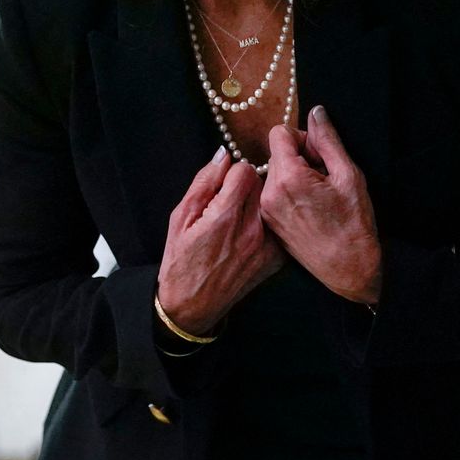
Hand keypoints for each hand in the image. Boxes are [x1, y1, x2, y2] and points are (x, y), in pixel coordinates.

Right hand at [156, 147, 284, 336]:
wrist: (194, 305)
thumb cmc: (181, 261)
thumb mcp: (180, 217)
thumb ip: (204, 182)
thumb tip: (223, 155)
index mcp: (224, 217)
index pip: (245, 170)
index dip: (232, 172)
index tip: (224, 184)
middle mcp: (251, 230)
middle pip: (263, 183)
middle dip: (247, 186)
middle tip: (230, 201)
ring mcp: (268, 246)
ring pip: (273, 203)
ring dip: (259, 204)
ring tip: (240, 218)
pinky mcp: (278, 259)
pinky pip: (279, 226)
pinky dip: (268, 225)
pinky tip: (251, 235)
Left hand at [260, 106, 382, 303]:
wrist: (348, 268)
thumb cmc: (354, 224)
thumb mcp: (348, 175)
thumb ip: (328, 140)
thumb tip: (316, 112)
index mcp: (287, 177)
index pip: (278, 133)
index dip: (302, 138)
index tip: (319, 155)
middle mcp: (269, 193)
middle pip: (276, 153)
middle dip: (299, 157)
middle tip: (324, 177)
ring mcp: (266, 210)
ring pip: (275, 173)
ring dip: (294, 175)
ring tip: (318, 194)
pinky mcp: (268, 222)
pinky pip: (273, 193)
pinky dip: (289, 192)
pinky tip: (310, 207)